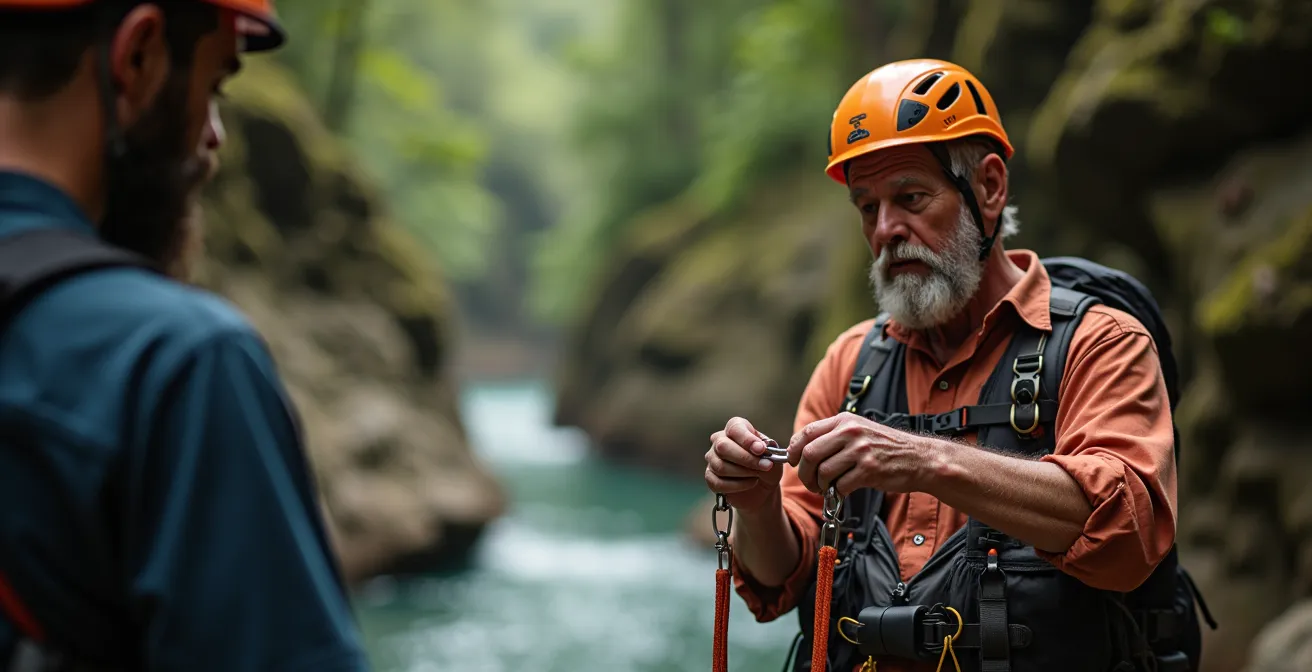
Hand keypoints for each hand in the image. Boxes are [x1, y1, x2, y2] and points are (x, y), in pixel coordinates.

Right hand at [705, 417, 785, 512]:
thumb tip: (759, 449)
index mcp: (736, 429)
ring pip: (720, 466)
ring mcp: (712, 458)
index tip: (761, 449)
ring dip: (744, 473)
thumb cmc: (766, 467)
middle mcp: (719, 440)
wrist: (762, 487)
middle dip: (746, 459)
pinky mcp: (710, 476)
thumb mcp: (773, 457)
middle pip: (723, 446)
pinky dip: (737, 486)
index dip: (747, 439)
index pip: (735, 428)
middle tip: (765, 466)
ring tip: (758, 476)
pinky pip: (718, 483)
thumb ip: (769, 451)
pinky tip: (749, 484)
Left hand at [787, 413, 935, 495]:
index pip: (807, 432)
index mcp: (844, 420)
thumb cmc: (886, 447)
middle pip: (809, 453)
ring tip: (827, 489)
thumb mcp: (859, 429)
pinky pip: (841, 486)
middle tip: (810, 482)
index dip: (793, 450)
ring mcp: (861, 451)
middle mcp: (851, 432)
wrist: (919, 458)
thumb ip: (833, 436)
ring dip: (820, 485)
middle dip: (804, 472)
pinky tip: (843, 492)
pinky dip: (837, 493)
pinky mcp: (869, 470)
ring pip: (823, 472)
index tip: (793, 462)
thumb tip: (801, 450)